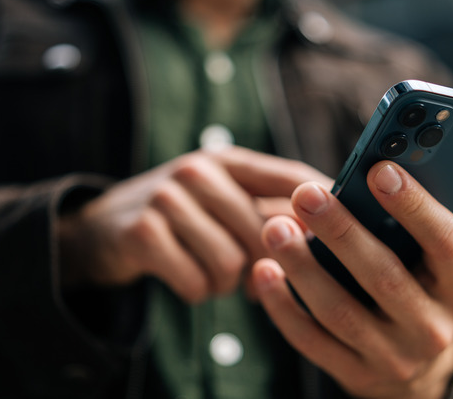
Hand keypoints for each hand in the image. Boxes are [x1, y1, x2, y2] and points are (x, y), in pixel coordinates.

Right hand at [58, 146, 329, 302]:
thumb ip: (270, 211)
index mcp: (229, 160)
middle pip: (265, 231)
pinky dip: (197, 291)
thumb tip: (332, 235)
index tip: (350, 231)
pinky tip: (186, 277)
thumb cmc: (181, 218)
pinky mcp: (142, 231)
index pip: (292, 177)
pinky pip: (196, 281)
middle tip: (252, 275)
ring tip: (213, 274)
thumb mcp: (223, 201)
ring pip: (232, 262)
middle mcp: (199, 169)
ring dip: (226, 283)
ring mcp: (167, 197)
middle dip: (264, 264)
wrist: (102, 229)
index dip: (324, 205)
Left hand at [252, 161, 452, 398]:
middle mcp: (429, 327)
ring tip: (275, 227)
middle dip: (341, 231)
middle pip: (384, 275)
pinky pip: (311, 340)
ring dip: (303, 266)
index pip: (447, 244)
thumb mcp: (449, 269)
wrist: (415, 375)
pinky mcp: (353, 374)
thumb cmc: (424, 296)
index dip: (415, 206)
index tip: (379, 170)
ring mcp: (390, 356)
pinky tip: (264, 270)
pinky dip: (283, 305)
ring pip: (339, 310)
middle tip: (306, 194)